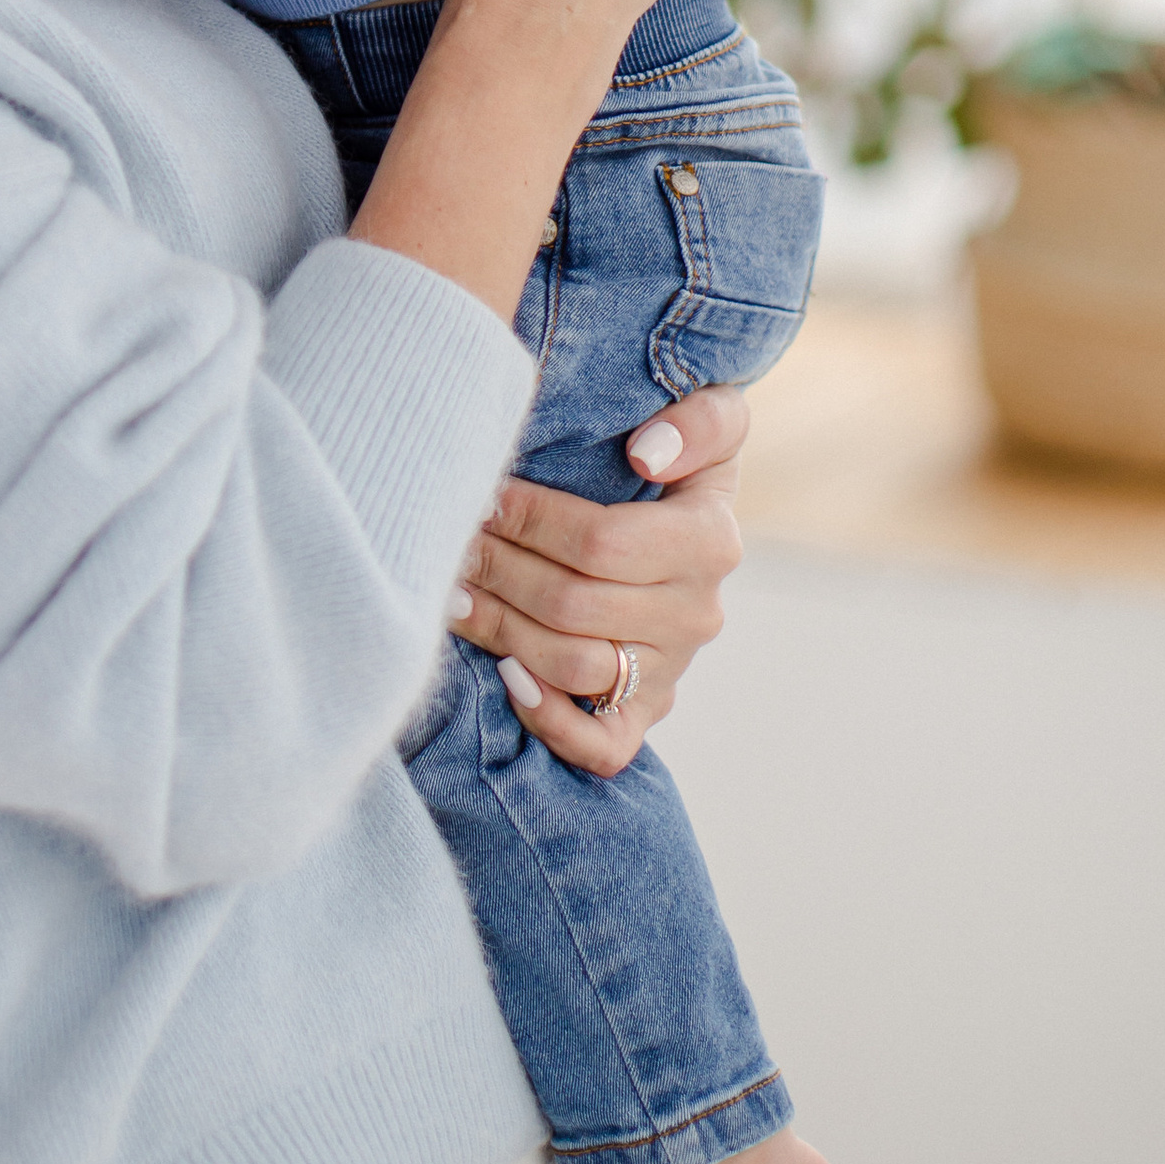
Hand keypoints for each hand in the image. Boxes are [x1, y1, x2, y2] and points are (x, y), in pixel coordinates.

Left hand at [448, 383, 750, 774]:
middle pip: (573, 604)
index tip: (484, 494)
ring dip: (500, 629)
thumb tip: (646, 455)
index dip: (532, 521)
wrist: (683, 528)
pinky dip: (549, 719)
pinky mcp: (643, 713)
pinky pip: (601, 746)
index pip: (602, 542)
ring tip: (453, 592)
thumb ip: (700, 421)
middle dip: (500, 567)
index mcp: (711, 541)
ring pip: (573, 665)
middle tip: (452, 540)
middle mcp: (697, 613)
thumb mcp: (711, 417)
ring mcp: (670, 670)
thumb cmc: (675, 462)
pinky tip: (505, 675)